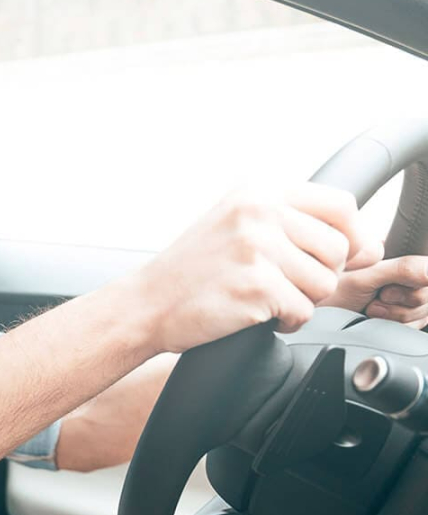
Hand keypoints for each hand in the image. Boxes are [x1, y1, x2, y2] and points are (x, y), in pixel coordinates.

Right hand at [132, 184, 374, 353]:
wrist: (145, 303)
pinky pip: (303, 311)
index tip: (344, 257)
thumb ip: (294, 224)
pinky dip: (286, 322)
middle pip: (337, 249)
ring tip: (266, 299)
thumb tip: (368, 246)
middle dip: (320, 276)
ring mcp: (257, 248)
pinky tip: (257, 315)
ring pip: (324, 283)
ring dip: (302, 300)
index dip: (354, 236)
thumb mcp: (236, 223)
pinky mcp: (256, 286)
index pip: (340, 205)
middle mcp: (259, 213)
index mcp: (258, 192)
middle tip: (285, 285)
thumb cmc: (194, 269)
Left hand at [320, 253, 427, 328]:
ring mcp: (409, 293)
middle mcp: (407, 271)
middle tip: (376, 297)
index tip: (389, 287)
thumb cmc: (329, 291)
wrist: (316, 318)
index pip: (427, 267)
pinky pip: (418, 324)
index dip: (416, 282)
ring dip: (396, 315)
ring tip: (371, 308)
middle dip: (401, 301)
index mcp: (398, 252)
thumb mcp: (363, 277)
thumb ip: (401, 270)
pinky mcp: (408, 313)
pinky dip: (397, 325)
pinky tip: (378, 318)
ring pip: (425, 310)